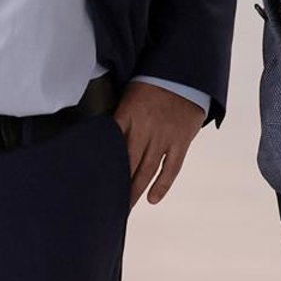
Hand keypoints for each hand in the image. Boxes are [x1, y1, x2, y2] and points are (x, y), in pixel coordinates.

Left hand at [113, 81, 206, 206]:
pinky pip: (171, 168)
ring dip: (135, 190)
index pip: (111, 144)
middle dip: (117, 184)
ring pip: (147, 170)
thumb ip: (119, 115)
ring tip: (125, 207)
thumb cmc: (153, 81)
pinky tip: (152, 199)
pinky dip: (162, 185)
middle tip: (107, 202)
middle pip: (127, 162)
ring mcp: (165, 136)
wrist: (186, 73)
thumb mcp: (129, 92)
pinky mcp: (181, 141)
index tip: (94, 180)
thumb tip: (102, 135)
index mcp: (128, 113)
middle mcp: (145, 128)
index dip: (103, 164)